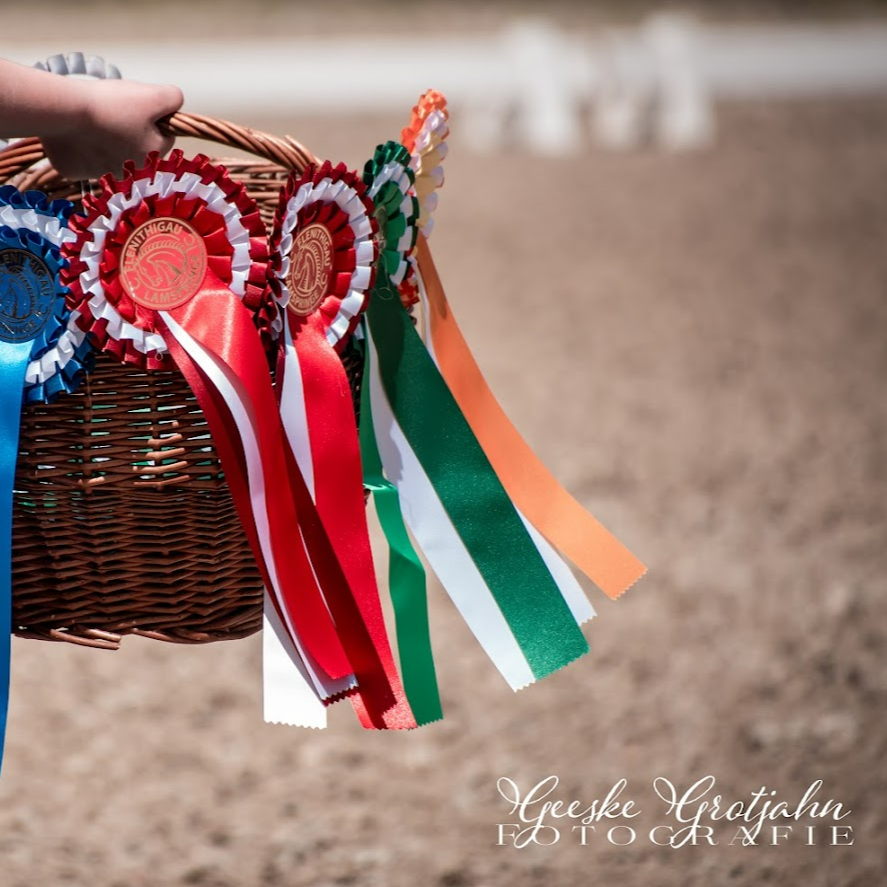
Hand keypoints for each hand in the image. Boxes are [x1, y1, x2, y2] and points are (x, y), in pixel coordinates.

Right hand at [41, 78, 183, 179]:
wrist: (64, 110)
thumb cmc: (111, 104)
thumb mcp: (153, 95)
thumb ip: (173, 97)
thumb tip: (175, 101)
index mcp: (152, 157)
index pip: (164, 136)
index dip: (153, 118)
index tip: (138, 107)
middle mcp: (130, 173)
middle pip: (136, 146)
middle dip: (129, 130)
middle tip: (113, 111)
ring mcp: (101, 175)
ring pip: (108, 153)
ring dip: (104, 139)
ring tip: (92, 120)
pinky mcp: (75, 172)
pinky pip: (81, 158)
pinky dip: (78, 145)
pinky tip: (74, 131)